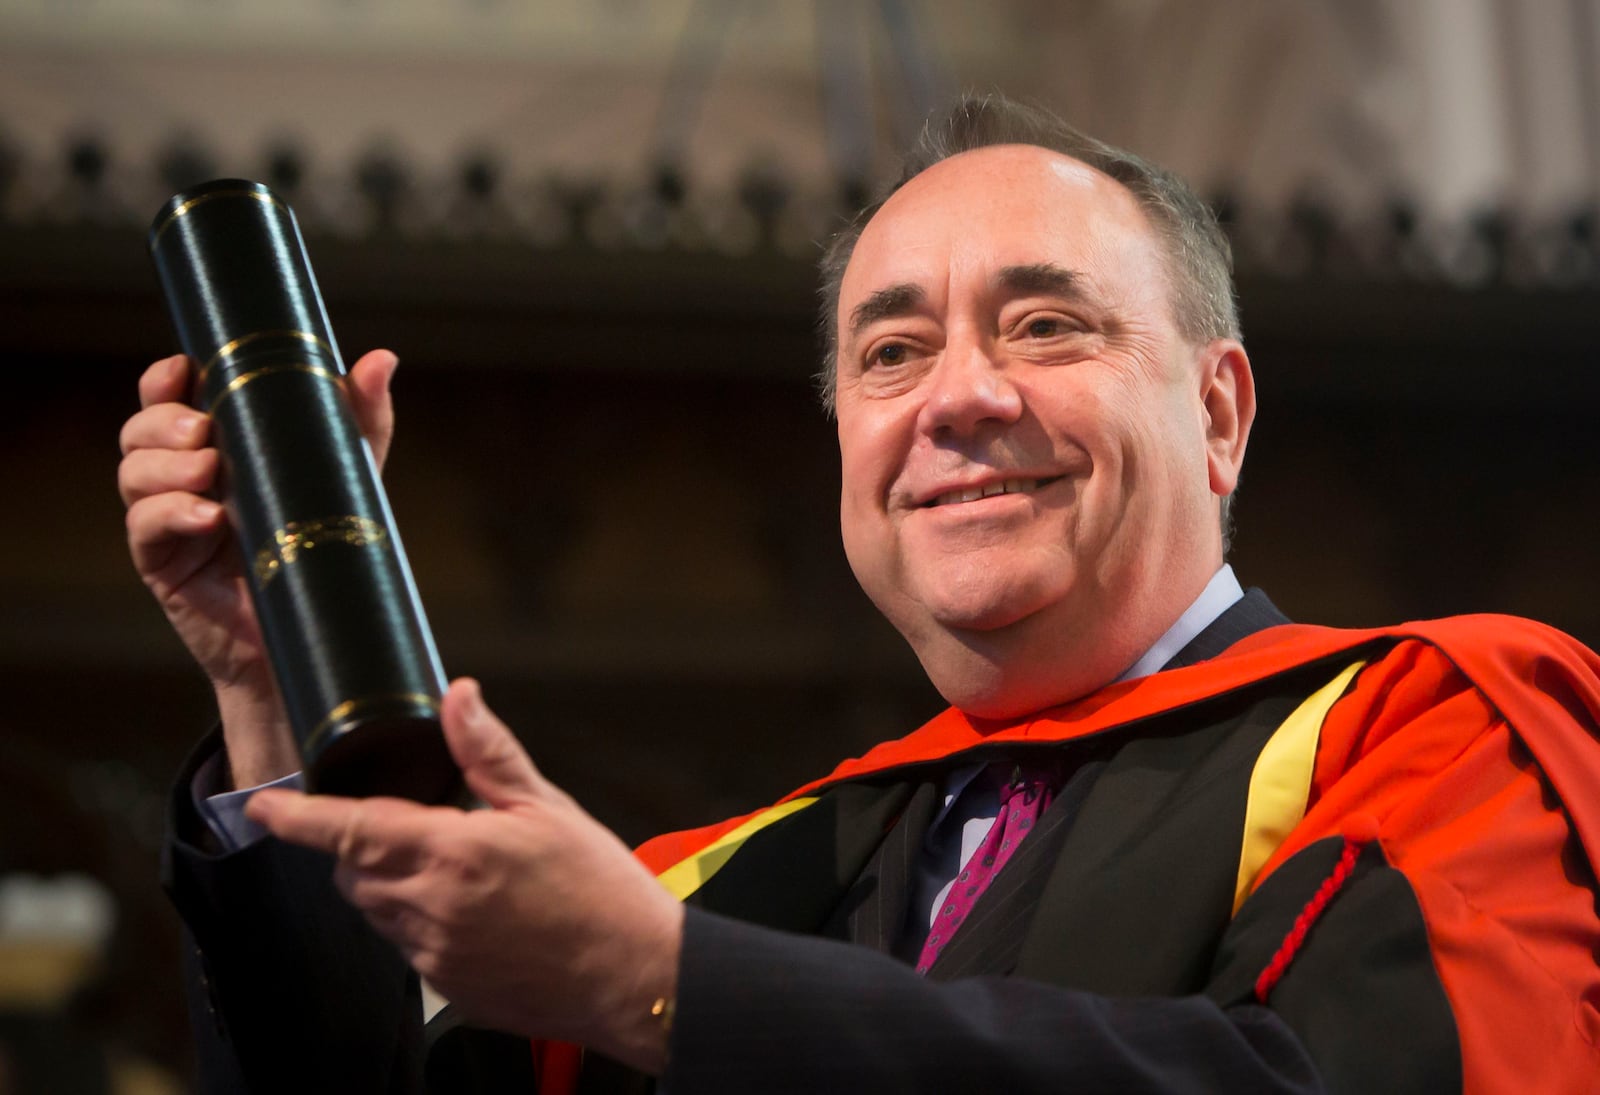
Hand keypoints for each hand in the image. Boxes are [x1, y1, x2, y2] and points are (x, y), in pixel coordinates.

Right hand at [118, 349, 399, 786]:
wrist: (317, 634)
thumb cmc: (325, 547)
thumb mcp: (348, 477)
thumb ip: (359, 420)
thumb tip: (381, 358)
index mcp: (217, 446)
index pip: (169, 399)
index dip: (164, 378)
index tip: (184, 368)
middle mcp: (183, 478)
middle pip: (140, 430)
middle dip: (162, 419)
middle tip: (205, 430)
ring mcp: (169, 521)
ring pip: (133, 473)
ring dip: (165, 463)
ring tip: (210, 470)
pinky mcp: (165, 565)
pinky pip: (145, 528)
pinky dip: (170, 514)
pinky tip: (208, 516)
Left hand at [246, 679, 683, 1075]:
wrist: (636, 976)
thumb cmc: (601, 890)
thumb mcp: (548, 806)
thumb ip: (489, 752)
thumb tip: (458, 696)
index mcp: (452, 853)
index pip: (349, 829)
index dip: (296, 818)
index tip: (261, 806)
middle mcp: (431, 908)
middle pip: (352, 874)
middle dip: (356, 845)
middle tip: (405, 822)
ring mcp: (436, 956)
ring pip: (377, 913)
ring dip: (388, 883)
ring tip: (451, 867)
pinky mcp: (449, 990)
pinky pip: (409, 949)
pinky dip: (421, 921)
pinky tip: (475, 911)